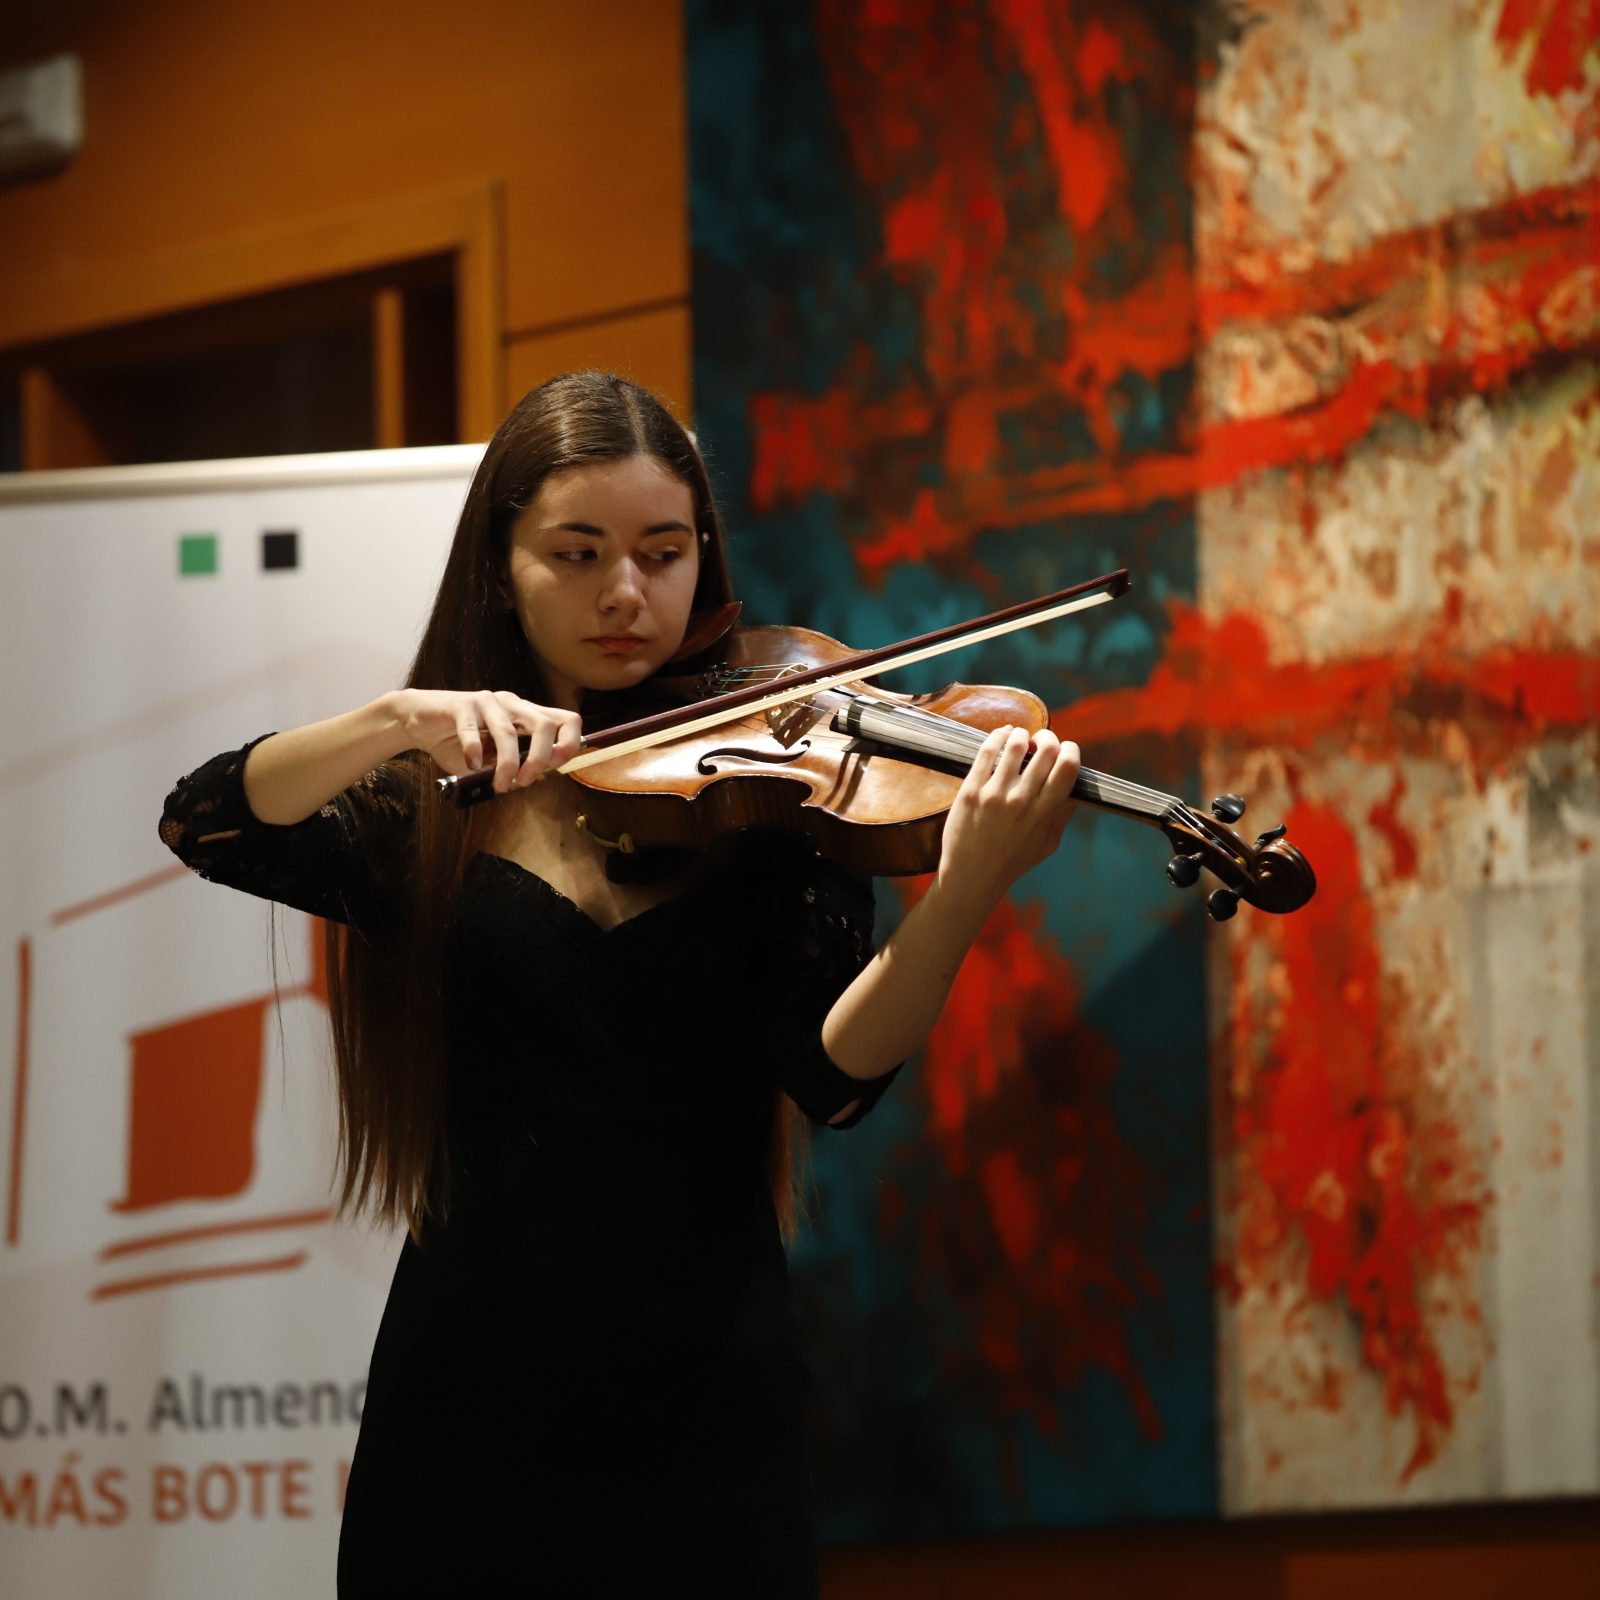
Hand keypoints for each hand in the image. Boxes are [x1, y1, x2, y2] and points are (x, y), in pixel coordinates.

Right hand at [392, 689, 583, 793]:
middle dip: (541, 758)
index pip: (567, 720)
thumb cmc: (457, 742)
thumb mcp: (491, 758)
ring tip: (501, 784)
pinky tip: (471, 765)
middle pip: (545, 725)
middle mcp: (512, 704)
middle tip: (526, 782)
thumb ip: (513, 765)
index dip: (570, 744)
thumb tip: (530, 781)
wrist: (418, 722)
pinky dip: (474, 752)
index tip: (555, 768)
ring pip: (508, 732)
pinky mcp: (461, 704)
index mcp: (526, 715)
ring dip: (508, 764)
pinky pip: (472, 729)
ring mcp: (487, 702)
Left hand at [935, 724, 1079, 908]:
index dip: (1071, 750)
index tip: (1066, 750)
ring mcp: (994, 795)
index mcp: (1044, 813)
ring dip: (1022, 735)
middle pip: (1046, 750)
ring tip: (1021, 738)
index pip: (1068, 767)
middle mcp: (1021, 801)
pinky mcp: (970, 791)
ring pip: (1016, 744)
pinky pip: (987, 751)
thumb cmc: (1012, 862)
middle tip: (1042, 741)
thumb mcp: (1047, 844)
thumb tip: (1076, 788)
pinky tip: (1003, 735)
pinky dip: (998, 735)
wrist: (971, 876)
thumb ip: (1062, 816)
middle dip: (1048, 737)